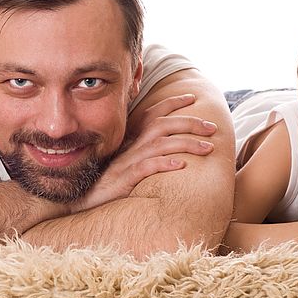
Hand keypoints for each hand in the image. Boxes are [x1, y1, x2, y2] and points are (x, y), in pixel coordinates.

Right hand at [72, 93, 216, 211]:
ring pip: (161, 144)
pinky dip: (165, 164)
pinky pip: (147, 167)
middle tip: (213, 128)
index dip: (173, 102)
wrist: (83, 200)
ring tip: (209, 148)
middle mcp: (130, 146)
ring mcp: (128, 161)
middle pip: (163, 124)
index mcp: (131, 139)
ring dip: (187, 144)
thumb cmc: (107, 182)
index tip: (192, 97)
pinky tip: (181, 167)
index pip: (154, 112)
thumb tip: (165, 147)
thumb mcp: (125, 162)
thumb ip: (141, 151)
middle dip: (191, 123)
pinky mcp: (125, 178)